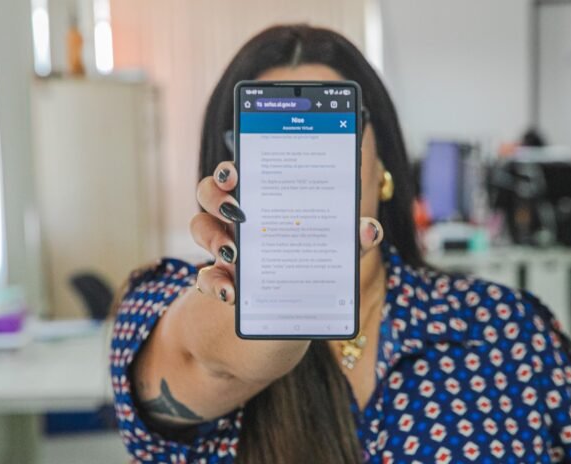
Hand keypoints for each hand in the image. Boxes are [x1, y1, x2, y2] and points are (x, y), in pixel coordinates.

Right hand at [190, 161, 383, 304]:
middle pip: (210, 191)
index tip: (234, 172)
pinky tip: (231, 292)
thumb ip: (350, 241)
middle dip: (216, 195)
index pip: (241, 173)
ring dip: (213, 236)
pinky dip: (213, 282)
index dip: (230, 169)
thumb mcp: (334, 256)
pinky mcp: (218, 280)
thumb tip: (371, 229)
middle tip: (235, 208)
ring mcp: (224, 248)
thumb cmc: (312, 272)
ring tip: (234, 254)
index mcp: (264, 201)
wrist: (289, 322)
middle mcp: (238, 219)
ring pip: (200, 226)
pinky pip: (203, 275)